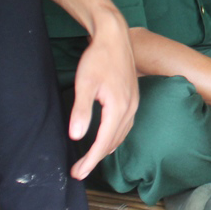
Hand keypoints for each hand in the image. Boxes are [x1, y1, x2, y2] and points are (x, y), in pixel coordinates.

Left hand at [67, 18, 139, 179]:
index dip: (90, 160)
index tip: (78, 173)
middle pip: (113, 142)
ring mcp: (134, 103)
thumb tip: (76, 136)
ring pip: (121, 135)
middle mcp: (130, 108)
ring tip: (90, 159)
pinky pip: (125, 126)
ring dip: (106, 149)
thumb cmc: (98, 58)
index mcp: (118, 107)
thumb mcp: (84, 84)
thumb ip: (81, 111)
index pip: (103, 142)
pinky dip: (115, 137)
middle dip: (96, 158)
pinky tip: (107, 138)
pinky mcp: (133, 98)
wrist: (114, 37)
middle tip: (79, 171)